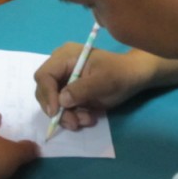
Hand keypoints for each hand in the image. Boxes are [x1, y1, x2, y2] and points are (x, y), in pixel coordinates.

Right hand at [34, 46, 157, 130]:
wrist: (133, 77)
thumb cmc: (120, 73)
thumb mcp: (104, 80)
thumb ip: (82, 89)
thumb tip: (61, 101)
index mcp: (65, 56)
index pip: (44, 75)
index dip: (47, 94)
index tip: (56, 112)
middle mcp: (60, 67)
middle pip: (44, 91)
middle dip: (57, 110)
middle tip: (74, 122)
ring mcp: (64, 80)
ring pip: (52, 103)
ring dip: (67, 116)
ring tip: (87, 119)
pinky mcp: (69, 93)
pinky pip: (63, 108)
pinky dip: (72, 116)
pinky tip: (88, 117)